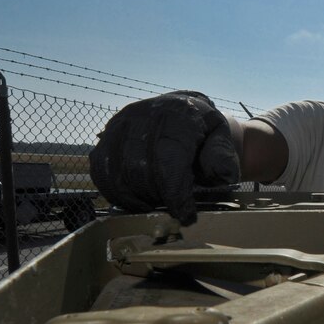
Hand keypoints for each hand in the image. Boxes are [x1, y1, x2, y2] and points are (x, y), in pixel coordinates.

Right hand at [89, 91, 239, 225]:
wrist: (184, 109)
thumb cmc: (204, 131)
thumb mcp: (222, 140)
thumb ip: (222, 159)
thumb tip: (218, 178)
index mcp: (179, 114)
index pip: (169, 159)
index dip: (175, 192)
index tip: (185, 214)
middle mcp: (145, 114)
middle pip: (140, 168)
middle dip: (156, 197)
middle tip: (171, 208)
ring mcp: (122, 122)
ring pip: (118, 171)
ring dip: (136, 197)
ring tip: (155, 204)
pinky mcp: (107, 133)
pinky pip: (101, 170)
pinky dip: (116, 191)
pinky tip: (135, 199)